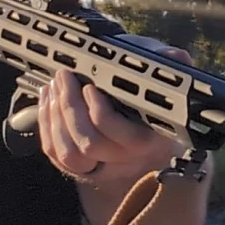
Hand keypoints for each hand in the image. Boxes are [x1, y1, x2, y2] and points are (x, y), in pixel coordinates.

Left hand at [38, 36, 191, 183]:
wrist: (139, 107)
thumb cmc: (148, 87)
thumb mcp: (161, 72)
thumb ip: (168, 64)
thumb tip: (177, 58)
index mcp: (150, 137)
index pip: (125, 136)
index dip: (102, 113)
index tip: (90, 86)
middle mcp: (126, 158)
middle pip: (90, 145)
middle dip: (71, 108)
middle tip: (65, 77)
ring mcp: (101, 165)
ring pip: (69, 154)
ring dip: (55, 118)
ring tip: (54, 86)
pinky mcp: (80, 166)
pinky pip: (56, 155)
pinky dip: (46, 127)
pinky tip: (47, 100)